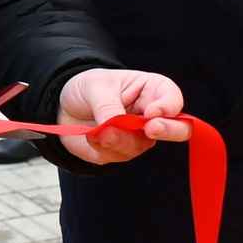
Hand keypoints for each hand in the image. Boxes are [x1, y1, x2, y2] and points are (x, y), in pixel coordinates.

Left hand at [53, 69, 190, 164]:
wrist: (64, 107)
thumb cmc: (87, 88)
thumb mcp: (96, 86)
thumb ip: (108, 105)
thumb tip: (114, 125)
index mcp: (152, 90)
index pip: (173, 99)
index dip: (169, 107)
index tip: (153, 113)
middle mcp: (151, 116)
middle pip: (178, 128)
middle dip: (169, 131)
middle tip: (151, 130)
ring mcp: (138, 136)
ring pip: (142, 145)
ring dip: (120, 140)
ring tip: (99, 131)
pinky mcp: (121, 151)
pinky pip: (119, 156)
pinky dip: (104, 147)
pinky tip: (92, 136)